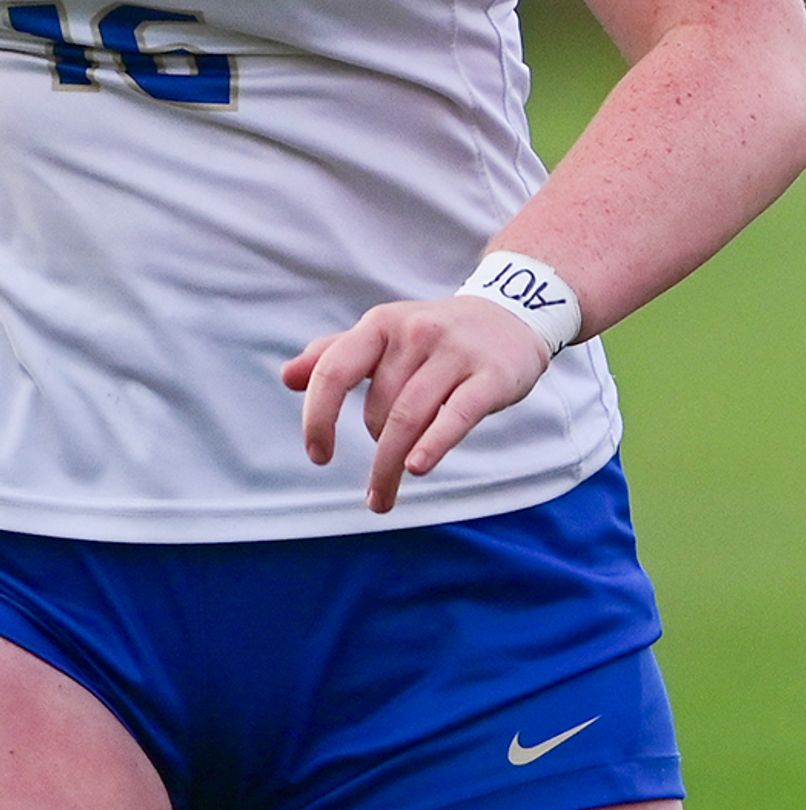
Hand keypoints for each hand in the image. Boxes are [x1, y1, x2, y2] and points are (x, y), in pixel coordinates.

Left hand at [282, 293, 555, 514]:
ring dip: (391, 464)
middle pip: (379, 407)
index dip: (318, 418)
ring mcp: (456, 354)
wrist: (513, 315)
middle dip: (375, 449)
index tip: (318, 456)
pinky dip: (433, 445)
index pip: (334, 372)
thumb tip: (287, 378)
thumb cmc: (438, 335)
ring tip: (383, 495)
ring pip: (411, 417)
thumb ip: (336, 354)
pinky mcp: (491, 376)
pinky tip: (417, 468)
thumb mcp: (385, 334)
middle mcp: (416, 333)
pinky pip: (456, 416)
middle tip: (380, 474)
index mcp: (381, 324)